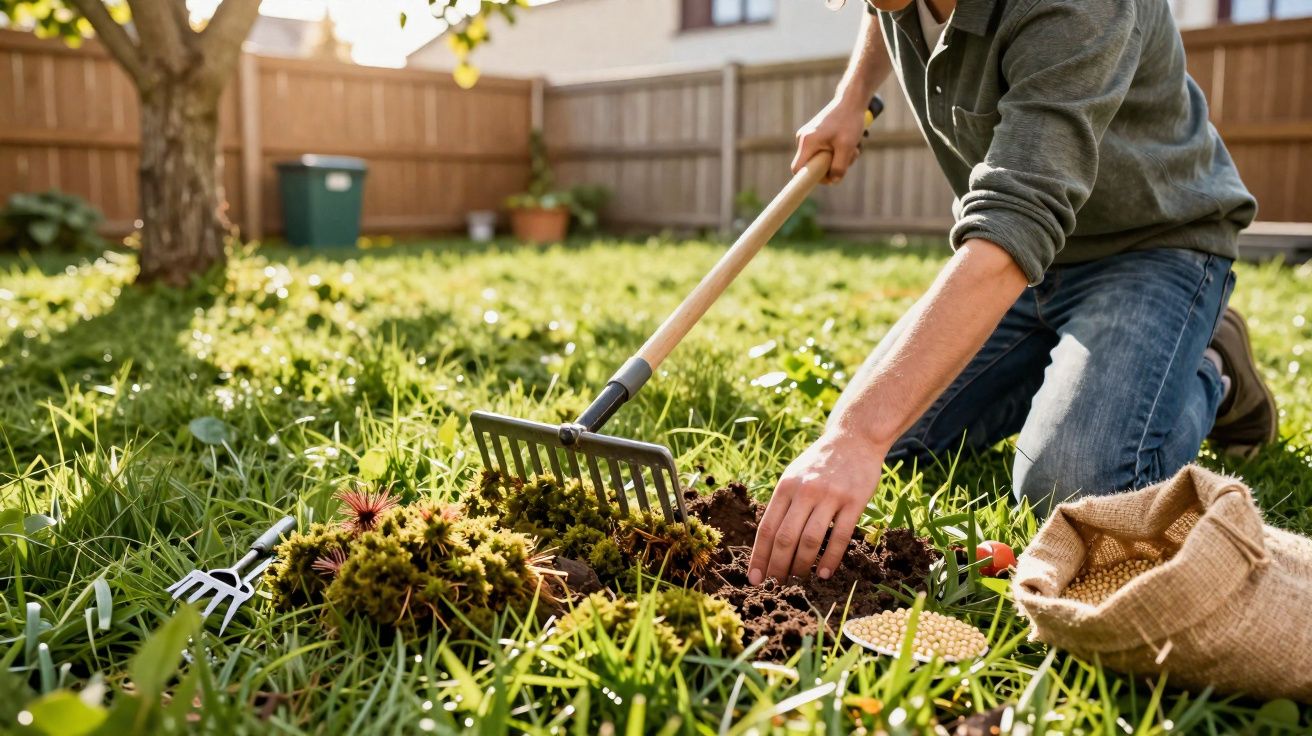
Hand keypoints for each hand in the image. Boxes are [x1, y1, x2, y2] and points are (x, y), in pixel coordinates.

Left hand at [748, 430, 884, 582]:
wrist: (854, 439)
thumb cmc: (820, 463)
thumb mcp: (794, 475)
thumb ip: (783, 504)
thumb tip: (768, 542)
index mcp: (785, 486)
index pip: (767, 528)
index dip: (760, 556)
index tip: (755, 578)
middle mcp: (805, 491)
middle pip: (786, 537)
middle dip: (778, 566)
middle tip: (776, 585)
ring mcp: (830, 496)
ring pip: (811, 539)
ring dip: (802, 565)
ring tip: (799, 579)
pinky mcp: (854, 501)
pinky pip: (840, 536)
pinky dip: (830, 558)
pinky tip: (824, 573)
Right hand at [791, 95, 867, 183]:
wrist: (851, 101)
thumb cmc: (849, 121)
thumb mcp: (847, 147)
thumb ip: (839, 167)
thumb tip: (833, 181)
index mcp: (806, 142)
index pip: (797, 170)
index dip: (808, 179)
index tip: (824, 180)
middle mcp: (803, 140)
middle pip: (811, 166)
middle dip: (830, 167)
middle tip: (848, 158)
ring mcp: (808, 137)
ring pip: (819, 160)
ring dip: (837, 159)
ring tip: (852, 148)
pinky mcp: (815, 136)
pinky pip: (822, 152)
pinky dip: (836, 152)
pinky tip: (847, 143)